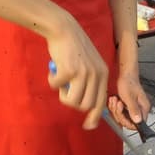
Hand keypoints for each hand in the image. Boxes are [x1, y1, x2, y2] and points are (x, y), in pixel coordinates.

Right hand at [45, 14, 108, 128]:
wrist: (64, 29)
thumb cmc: (74, 48)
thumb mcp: (90, 64)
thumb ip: (90, 82)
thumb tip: (86, 107)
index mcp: (103, 73)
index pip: (101, 102)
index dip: (95, 117)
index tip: (88, 126)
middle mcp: (96, 74)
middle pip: (86, 105)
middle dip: (73, 102)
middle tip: (65, 91)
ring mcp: (83, 73)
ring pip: (72, 101)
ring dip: (63, 95)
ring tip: (60, 82)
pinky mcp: (69, 70)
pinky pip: (57, 87)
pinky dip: (52, 82)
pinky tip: (53, 70)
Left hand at [108, 73, 150, 129]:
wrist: (126, 75)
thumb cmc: (129, 82)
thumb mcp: (130, 97)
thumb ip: (134, 109)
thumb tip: (138, 121)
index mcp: (143, 108)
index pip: (138, 124)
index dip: (128, 122)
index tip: (121, 115)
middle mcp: (139, 109)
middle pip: (128, 121)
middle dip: (120, 113)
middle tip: (118, 104)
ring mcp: (133, 108)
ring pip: (122, 117)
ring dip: (116, 109)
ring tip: (116, 100)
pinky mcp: (127, 107)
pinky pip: (119, 112)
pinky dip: (114, 107)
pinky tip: (115, 100)